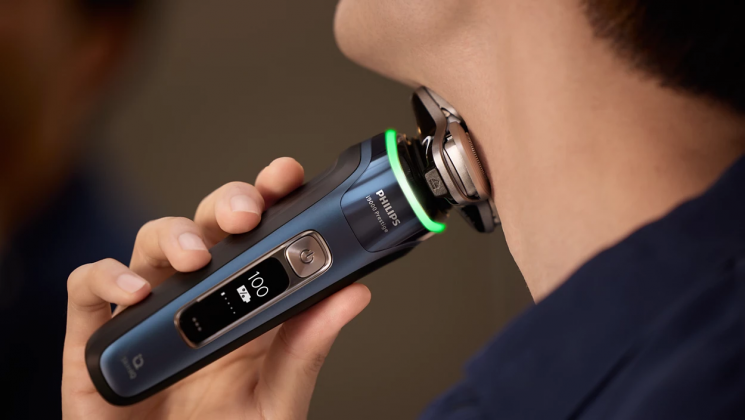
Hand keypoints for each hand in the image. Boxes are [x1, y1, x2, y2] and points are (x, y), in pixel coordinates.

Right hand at [62, 158, 371, 419]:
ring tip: (195, 258)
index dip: (270, 194)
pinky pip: (88, 286)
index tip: (286, 176)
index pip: (260, 230)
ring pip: (152, 240)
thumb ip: (308, 348)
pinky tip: (135, 293)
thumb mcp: (278, 397)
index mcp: (248, 303)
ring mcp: (149, 311)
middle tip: (247, 213)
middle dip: (228, 203)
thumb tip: (353, 293)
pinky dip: (107, 278)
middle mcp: (198, 296)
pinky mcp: (98, 337)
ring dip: (174, 235)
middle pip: (208, 223)